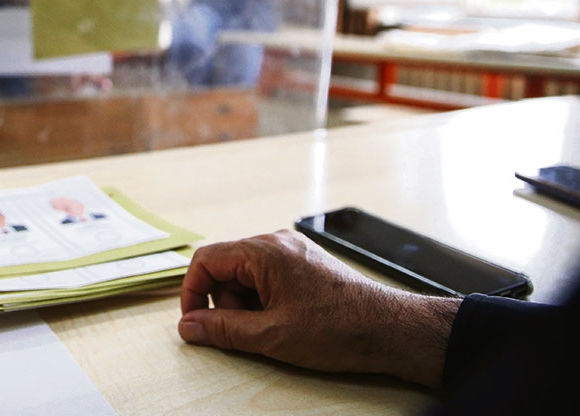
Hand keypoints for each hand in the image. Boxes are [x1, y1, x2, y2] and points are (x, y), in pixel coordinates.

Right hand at [178, 230, 459, 387]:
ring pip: (246, 275)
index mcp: (264, 251)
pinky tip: (285, 321)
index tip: (195, 322)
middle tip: (248, 332)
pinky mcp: (304, 263)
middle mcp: (276, 242)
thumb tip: (188, 326)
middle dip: (226, 303)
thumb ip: (223, 330)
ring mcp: (292, 251)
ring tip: (274, 330)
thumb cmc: (339, 329)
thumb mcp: (272, 336)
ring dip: (247, 304)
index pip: (206, 260)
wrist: (391, 330)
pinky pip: (267, 277)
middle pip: (226, 268)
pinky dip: (265, 300)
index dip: (192, 292)